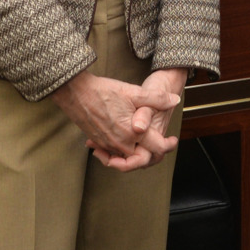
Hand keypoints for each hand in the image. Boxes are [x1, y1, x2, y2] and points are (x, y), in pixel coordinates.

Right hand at [54, 72, 180, 172]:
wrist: (75, 92)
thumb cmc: (104, 91)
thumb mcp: (134, 92)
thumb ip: (156, 99)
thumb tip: (174, 100)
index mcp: (132, 133)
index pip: (156, 148)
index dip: (168, 145)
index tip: (173, 140)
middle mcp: (119, 143)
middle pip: (140, 158)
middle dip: (151, 152)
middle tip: (159, 142)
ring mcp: (107, 144)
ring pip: (125, 157)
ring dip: (134, 152)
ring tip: (143, 142)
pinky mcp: (97, 141)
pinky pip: (111, 152)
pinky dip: (119, 149)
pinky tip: (122, 137)